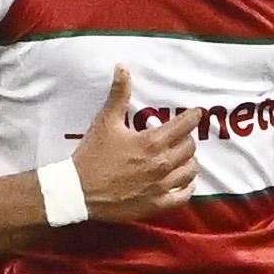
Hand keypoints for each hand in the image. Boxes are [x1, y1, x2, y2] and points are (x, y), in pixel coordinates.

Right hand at [69, 66, 201, 220]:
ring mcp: (161, 187)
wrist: (78, 192)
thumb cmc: (92, 156)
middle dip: (187, 138)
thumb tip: (122, 68)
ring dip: (188, 161)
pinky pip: (184, 196)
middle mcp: (162, 164)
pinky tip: (183, 181)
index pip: (186, 125)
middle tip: (179, 136)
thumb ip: (118, 94)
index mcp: (152, 142)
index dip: (193, 117)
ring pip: (191, 170)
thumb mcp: (105, 122)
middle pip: (190, 147)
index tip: (195, 114)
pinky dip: (187, 187)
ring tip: (180, 157)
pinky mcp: (157, 205)